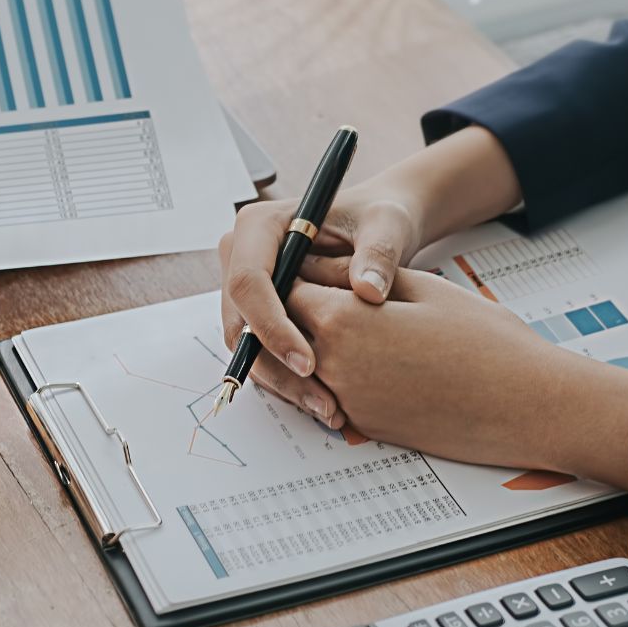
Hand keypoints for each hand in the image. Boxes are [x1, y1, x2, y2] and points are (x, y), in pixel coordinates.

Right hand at [218, 179, 426, 428]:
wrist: (379, 226)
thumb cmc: (380, 217)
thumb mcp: (387, 226)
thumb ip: (379, 253)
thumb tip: (369, 292)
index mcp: (259, 226)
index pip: (248, 283)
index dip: (272, 326)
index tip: (309, 362)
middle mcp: (241, 256)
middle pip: (240, 321)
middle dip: (276, 366)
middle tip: (322, 401)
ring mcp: (246, 287)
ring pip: (247, 345)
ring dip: (282, 381)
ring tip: (328, 409)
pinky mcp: (258, 311)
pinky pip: (261, 351)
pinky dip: (288, 378)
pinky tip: (324, 400)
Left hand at [285, 265, 627, 486]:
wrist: (527, 406)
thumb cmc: (486, 342)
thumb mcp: (420, 287)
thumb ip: (360, 276)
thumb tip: (324, 269)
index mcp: (343, 322)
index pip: (287, 289)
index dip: (301, 272)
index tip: (320, 263)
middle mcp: (334, 368)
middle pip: (287, 331)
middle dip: (301, 309)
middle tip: (335, 291)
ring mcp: (348, 404)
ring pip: (305, 367)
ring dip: (317, 344)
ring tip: (361, 324)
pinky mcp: (366, 427)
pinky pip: (333, 394)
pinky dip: (341, 375)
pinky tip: (380, 358)